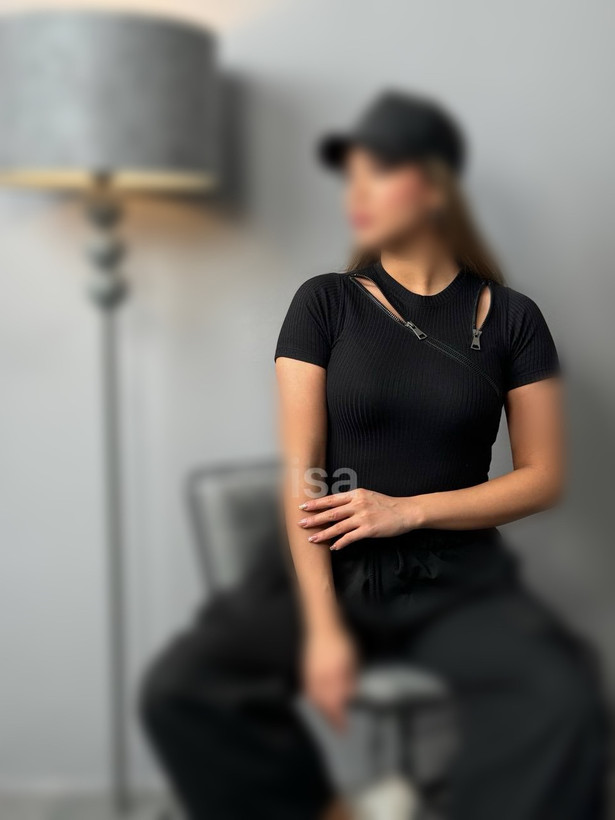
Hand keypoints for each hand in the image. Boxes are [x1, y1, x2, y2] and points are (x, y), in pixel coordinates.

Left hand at [298, 488, 422, 549]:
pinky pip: (350, 537)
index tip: (304, 507)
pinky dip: (340, 542)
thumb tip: (336, 506)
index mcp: (356, 494)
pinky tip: (333, 547)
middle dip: (314, 519)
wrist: (405, 511)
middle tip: (301, 524)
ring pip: (338, 526)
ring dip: (323, 533)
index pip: (332, 499)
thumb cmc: (386, 504)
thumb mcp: (368, 496)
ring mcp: (363, 517)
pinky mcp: (369, 529)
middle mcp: (357, 504)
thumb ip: (352, 500)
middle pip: (331, 512)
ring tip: (312, 538)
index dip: (316, 504)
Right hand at [304, 622, 356, 729]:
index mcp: (335, 673)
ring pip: (314, 698)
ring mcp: (311, 673)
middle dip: (331, 718)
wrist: (322, 625)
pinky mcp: (305, 669)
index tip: (344, 727)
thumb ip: (351, 678)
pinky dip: (313, 699)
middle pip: (324, 703)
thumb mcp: (353, 658)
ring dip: (322, 711)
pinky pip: (307, 689)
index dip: (340, 717)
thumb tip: (350, 695)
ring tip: (329, 719)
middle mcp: (321, 675)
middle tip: (338, 728)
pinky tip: (317, 703)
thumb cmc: (340, 640)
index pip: (336, 701)